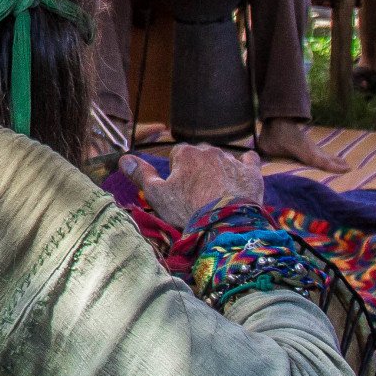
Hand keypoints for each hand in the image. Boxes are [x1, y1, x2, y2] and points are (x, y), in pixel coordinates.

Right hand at [129, 143, 262, 230]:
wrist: (226, 224)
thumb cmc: (188, 210)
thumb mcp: (157, 195)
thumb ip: (141, 174)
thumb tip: (123, 158)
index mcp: (186, 154)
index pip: (176, 155)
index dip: (175, 173)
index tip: (177, 190)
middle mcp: (209, 151)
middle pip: (199, 156)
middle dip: (197, 169)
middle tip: (195, 194)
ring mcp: (232, 160)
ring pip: (221, 159)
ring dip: (218, 170)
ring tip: (216, 194)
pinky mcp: (251, 172)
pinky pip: (250, 160)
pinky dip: (244, 166)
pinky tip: (242, 174)